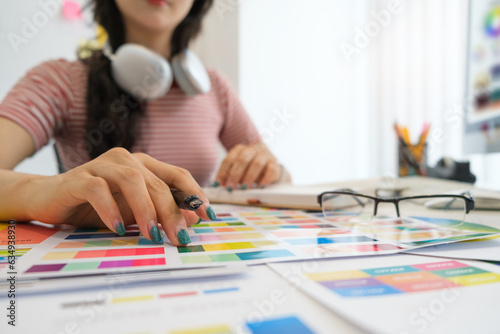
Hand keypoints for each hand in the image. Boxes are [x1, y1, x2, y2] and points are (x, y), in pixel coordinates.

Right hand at [27, 148, 215, 245]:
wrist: (50, 199)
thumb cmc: (96, 206)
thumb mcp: (133, 212)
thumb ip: (159, 212)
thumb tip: (191, 221)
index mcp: (144, 165)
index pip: (177, 174)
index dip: (195, 193)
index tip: (209, 216)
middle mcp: (127, 160)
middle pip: (158, 183)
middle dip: (172, 212)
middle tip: (179, 238)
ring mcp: (102, 165)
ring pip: (132, 180)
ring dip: (146, 210)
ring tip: (153, 235)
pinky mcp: (79, 177)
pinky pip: (99, 189)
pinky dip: (111, 209)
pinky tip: (118, 228)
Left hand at [214, 142, 283, 189]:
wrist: (271, 169)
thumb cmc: (250, 171)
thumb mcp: (238, 172)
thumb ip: (229, 176)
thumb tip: (218, 186)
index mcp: (240, 149)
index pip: (229, 159)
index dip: (223, 172)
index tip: (218, 184)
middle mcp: (252, 149)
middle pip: (242, 159)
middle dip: (235, 175)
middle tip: (230, 188)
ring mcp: (265, 155)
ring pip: (257, 163)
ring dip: (249, 177)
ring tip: (244, 188)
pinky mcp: (275, 163)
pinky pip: (271, 169)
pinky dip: (265, 179)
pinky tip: (260, 187)